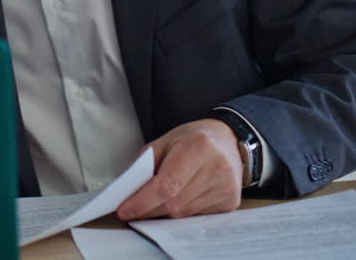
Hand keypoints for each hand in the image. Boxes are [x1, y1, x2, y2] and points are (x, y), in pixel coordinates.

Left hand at [116, 119, 242, 220]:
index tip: (124, 210)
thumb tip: (129, 192)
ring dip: (162, 213)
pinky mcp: (231, 202)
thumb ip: (146, 164)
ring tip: (150, 205)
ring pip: (184, 214)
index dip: (143, 201)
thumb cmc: (193, 140)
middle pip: (175, 203)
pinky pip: (196, 216)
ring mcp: (227, 188)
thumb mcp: (165, 141)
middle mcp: (218, 168)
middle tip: (130, 210)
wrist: (228, 141)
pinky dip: (180, 213)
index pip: (167, 185)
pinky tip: (173, 203)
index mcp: (199, 147)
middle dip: (148, 210)